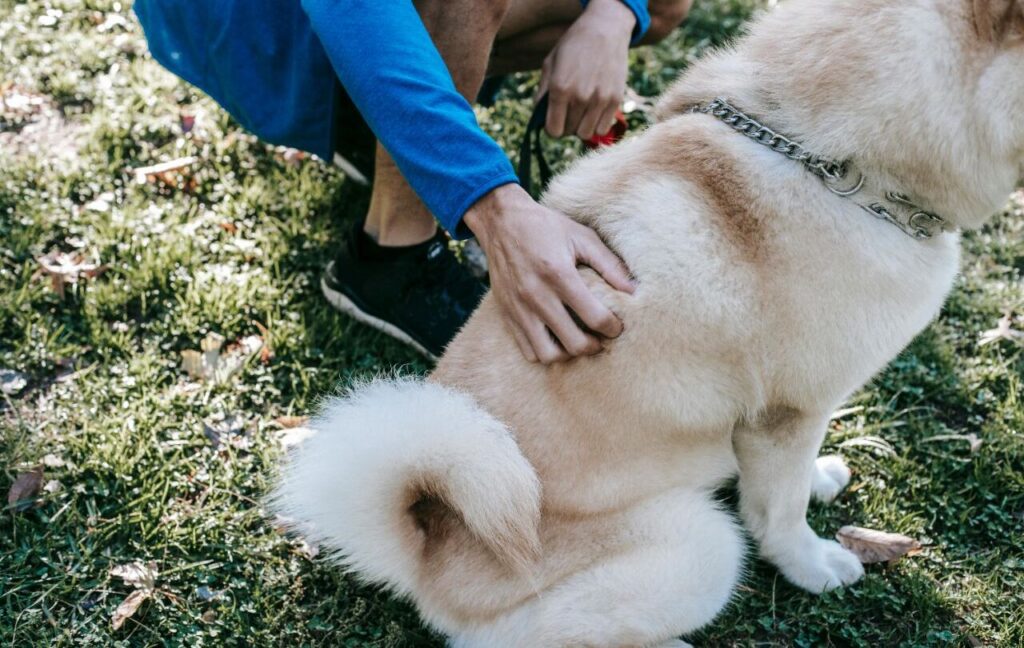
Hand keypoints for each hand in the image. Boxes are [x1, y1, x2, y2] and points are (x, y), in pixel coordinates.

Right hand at [464, 184, 634, 363]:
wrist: (501, 222)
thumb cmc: (545, 226)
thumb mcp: (582, 237)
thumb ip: (609, 264)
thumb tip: (633, 290)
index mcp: (559, 274)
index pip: (594, 317)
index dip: (613, 328)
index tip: (617, 326)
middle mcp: (537, 295)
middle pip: (573, 343)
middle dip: (594, 346)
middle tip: (602, 339)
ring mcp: (519, 309)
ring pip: (548, 355)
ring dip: (568, 354)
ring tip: (578, 341)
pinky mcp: (507, 315)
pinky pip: (527, 350)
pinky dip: (545, 352)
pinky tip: (557, 338)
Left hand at [538, 0, 634, 139]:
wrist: (605, 29)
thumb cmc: (573, 46)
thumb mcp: (550, 64)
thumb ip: (541, 93)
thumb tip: (539, 118)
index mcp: (560, 88)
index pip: (553, 130)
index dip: (551, 127)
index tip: (553, 120)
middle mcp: (580, 97)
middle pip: (569, 132)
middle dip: (565, 125)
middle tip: (567, 112)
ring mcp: (600, 99)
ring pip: (586, 134)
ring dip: (581, 126)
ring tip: (580, 112)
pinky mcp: (615, 99)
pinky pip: (603, 128)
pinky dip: (596, 123)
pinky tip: (593, 110)